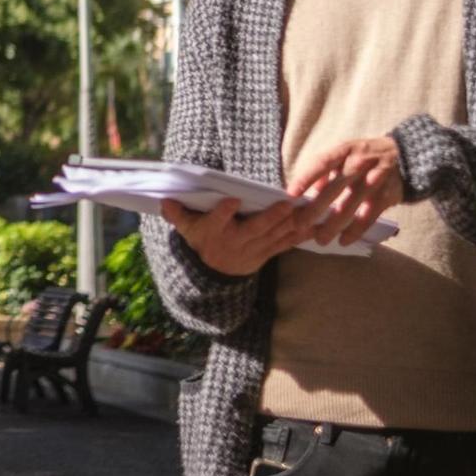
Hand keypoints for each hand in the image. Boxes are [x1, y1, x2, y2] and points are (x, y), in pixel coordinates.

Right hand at [160, 196, 321, 276]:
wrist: (213, 274)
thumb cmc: (201, 240)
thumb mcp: (186, 229)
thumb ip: (177, 214)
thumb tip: (164, 200)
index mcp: (213, 232)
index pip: (216, 221)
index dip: (224, 212)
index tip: (232, 200)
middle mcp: (234, 242)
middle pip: (253, 230)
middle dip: (269, 218)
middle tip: (284, 204)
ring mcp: (252, 250)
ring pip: (272, 237)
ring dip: (289, 225)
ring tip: (303, 212)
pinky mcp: (265, 254)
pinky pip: (283, 245)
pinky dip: (298, 236)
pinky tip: (312, 227)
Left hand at [288, 136, 405, 247]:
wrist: (404, 156)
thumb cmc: (364, 156)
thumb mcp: (345, 153)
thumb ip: (327, 169)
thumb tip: (308, 189)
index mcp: (344, 151)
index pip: (321, 163)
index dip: (305, 178)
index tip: (290, 194)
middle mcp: (358, 164)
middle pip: (334, 188)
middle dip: (315, 209)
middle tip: (299, 225)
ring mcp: (373, 180)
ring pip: (349, 206)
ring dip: (333, 225)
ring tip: (320, 239)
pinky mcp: (385, 196)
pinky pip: (367, 217)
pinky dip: (355, 231)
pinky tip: (343, 241)